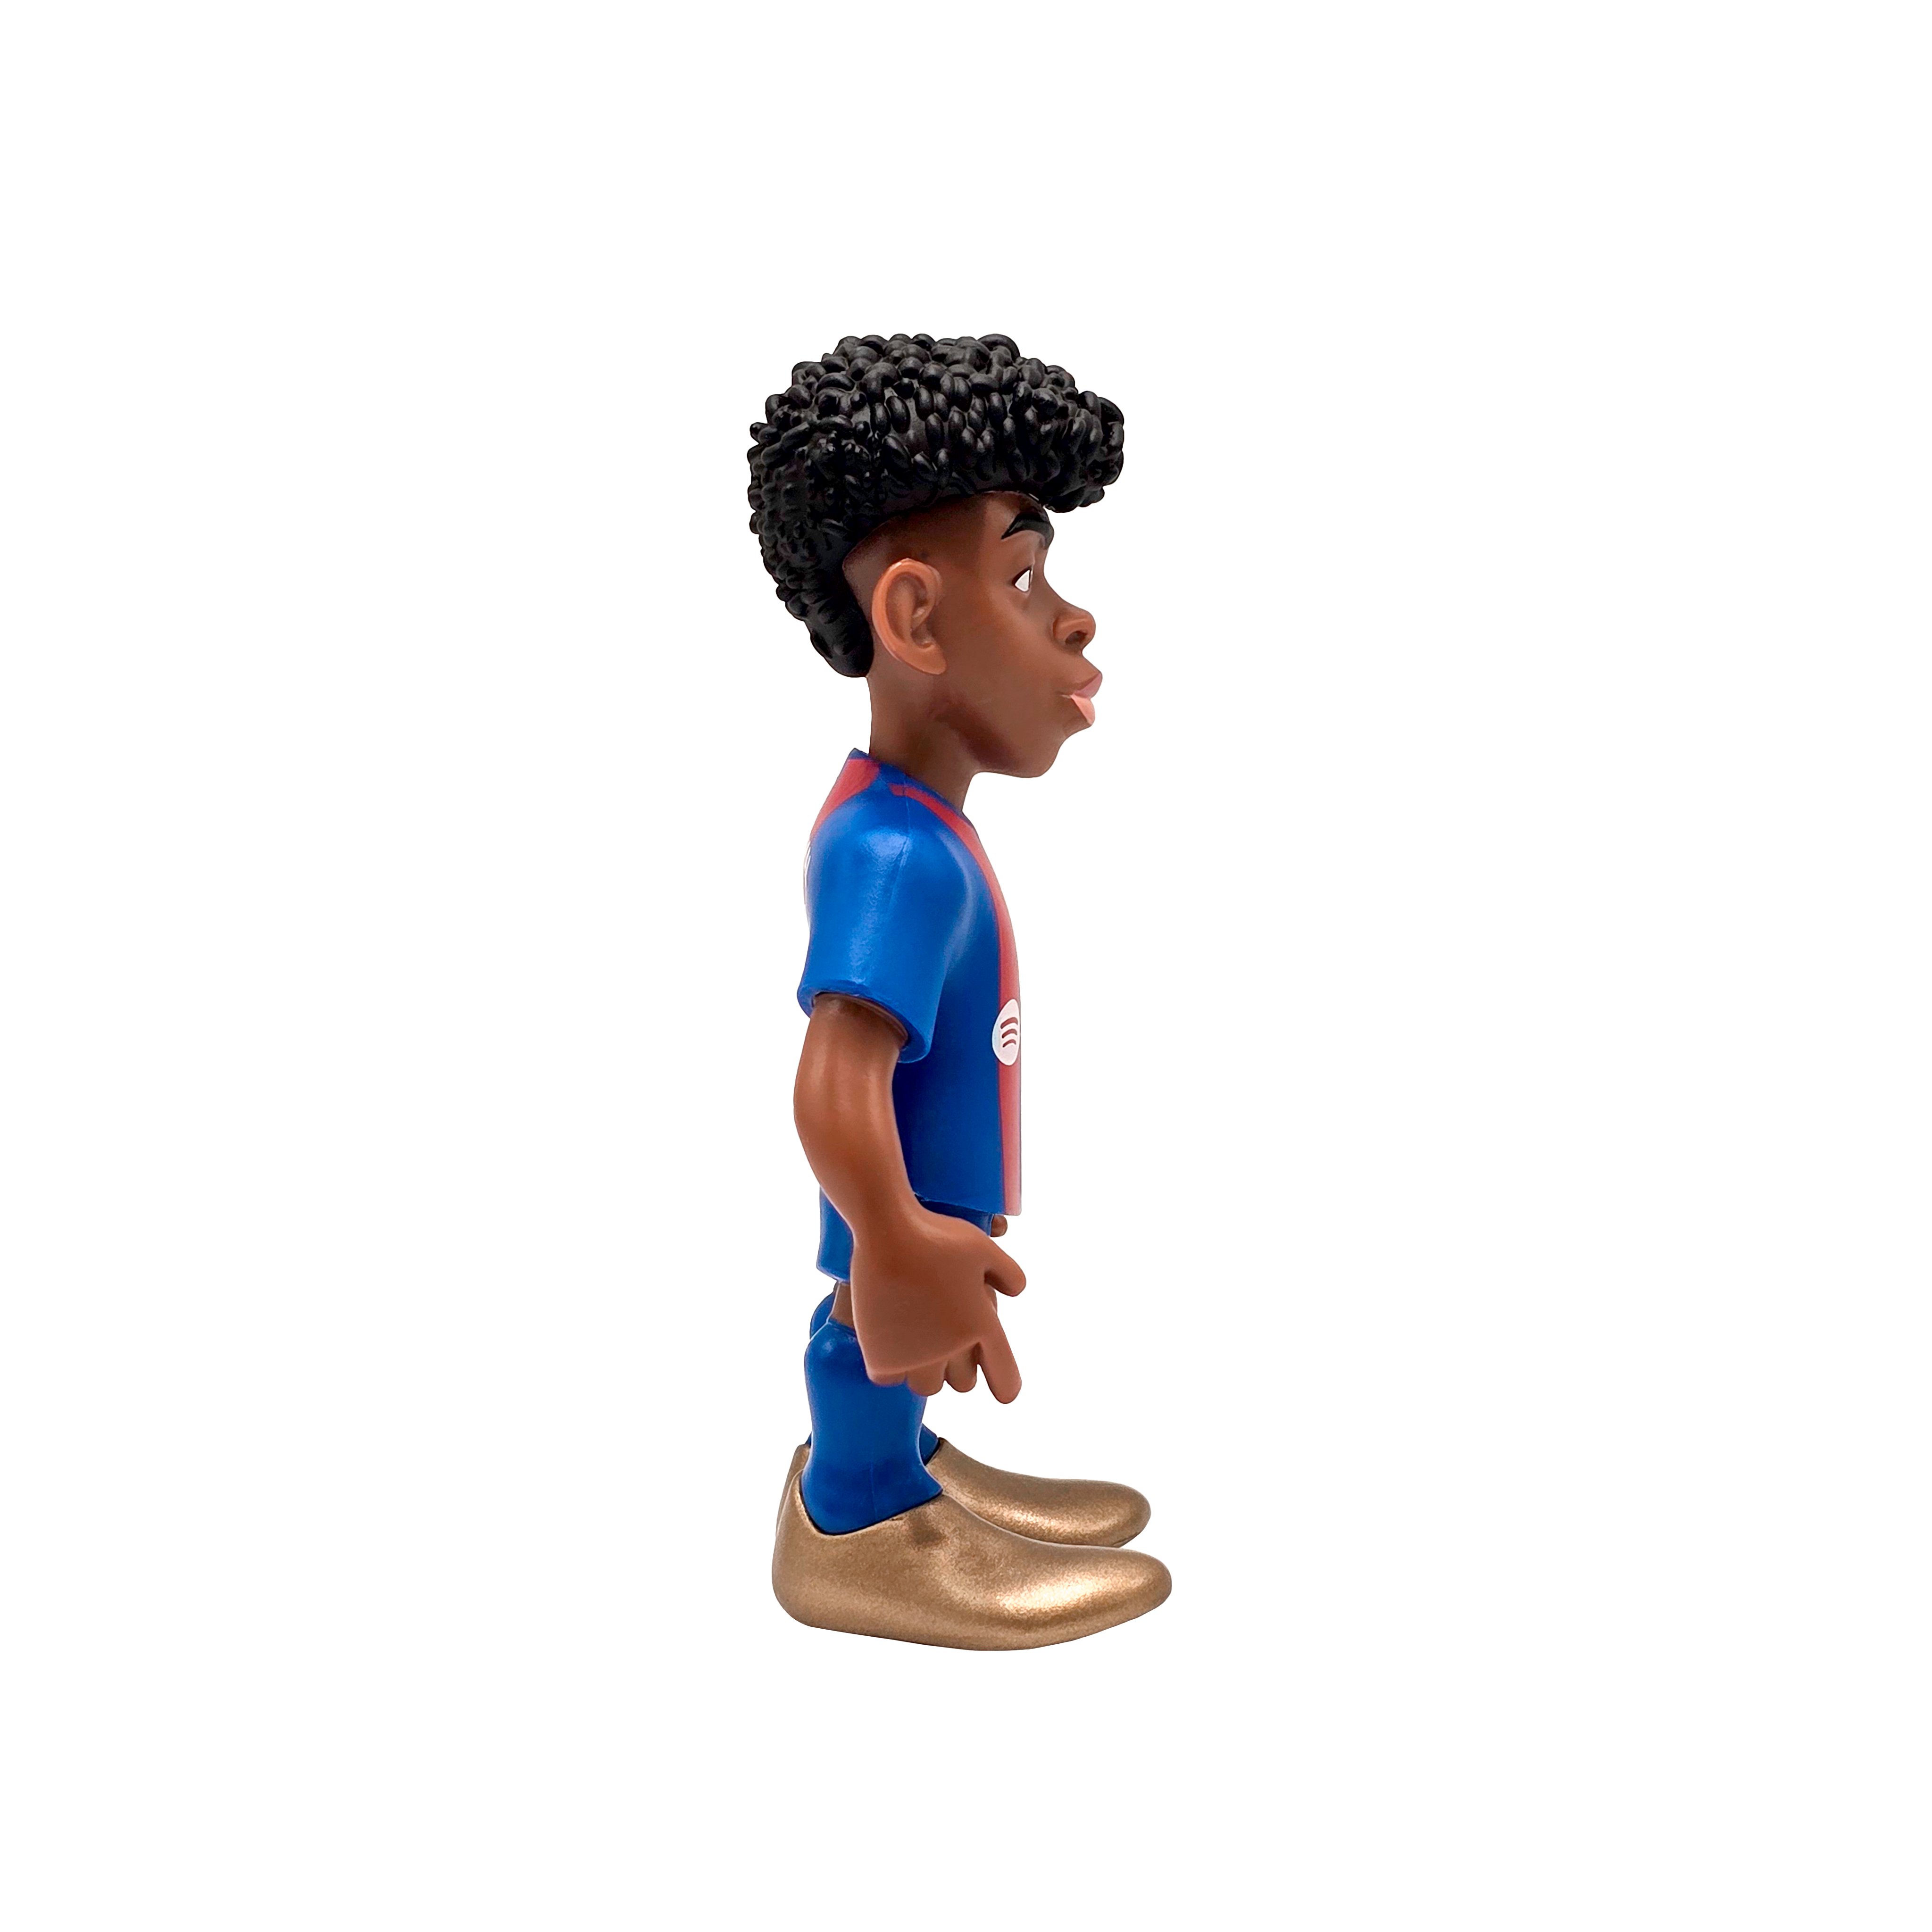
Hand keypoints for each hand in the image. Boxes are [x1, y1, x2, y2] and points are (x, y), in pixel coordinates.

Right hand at [847, 1207, 1025, 1401]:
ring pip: (926, 1386)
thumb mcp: (984, 1247)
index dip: (1005, 1384)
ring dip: (923, 1369)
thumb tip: (1015, 1293)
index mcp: (984, 1327)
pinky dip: (889, 1364)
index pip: (1006, 1381)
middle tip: (944, 1338)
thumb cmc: (936, 1235)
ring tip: (915, 1341)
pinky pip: (890, 1378)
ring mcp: (916, 1357)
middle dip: (958, 1366)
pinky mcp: (882, 1357)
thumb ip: (1010, 1274)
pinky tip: (888, 1341)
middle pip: (962, 1385)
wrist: (886, 1232)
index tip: (1000, 1387)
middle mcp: (953, 1350)